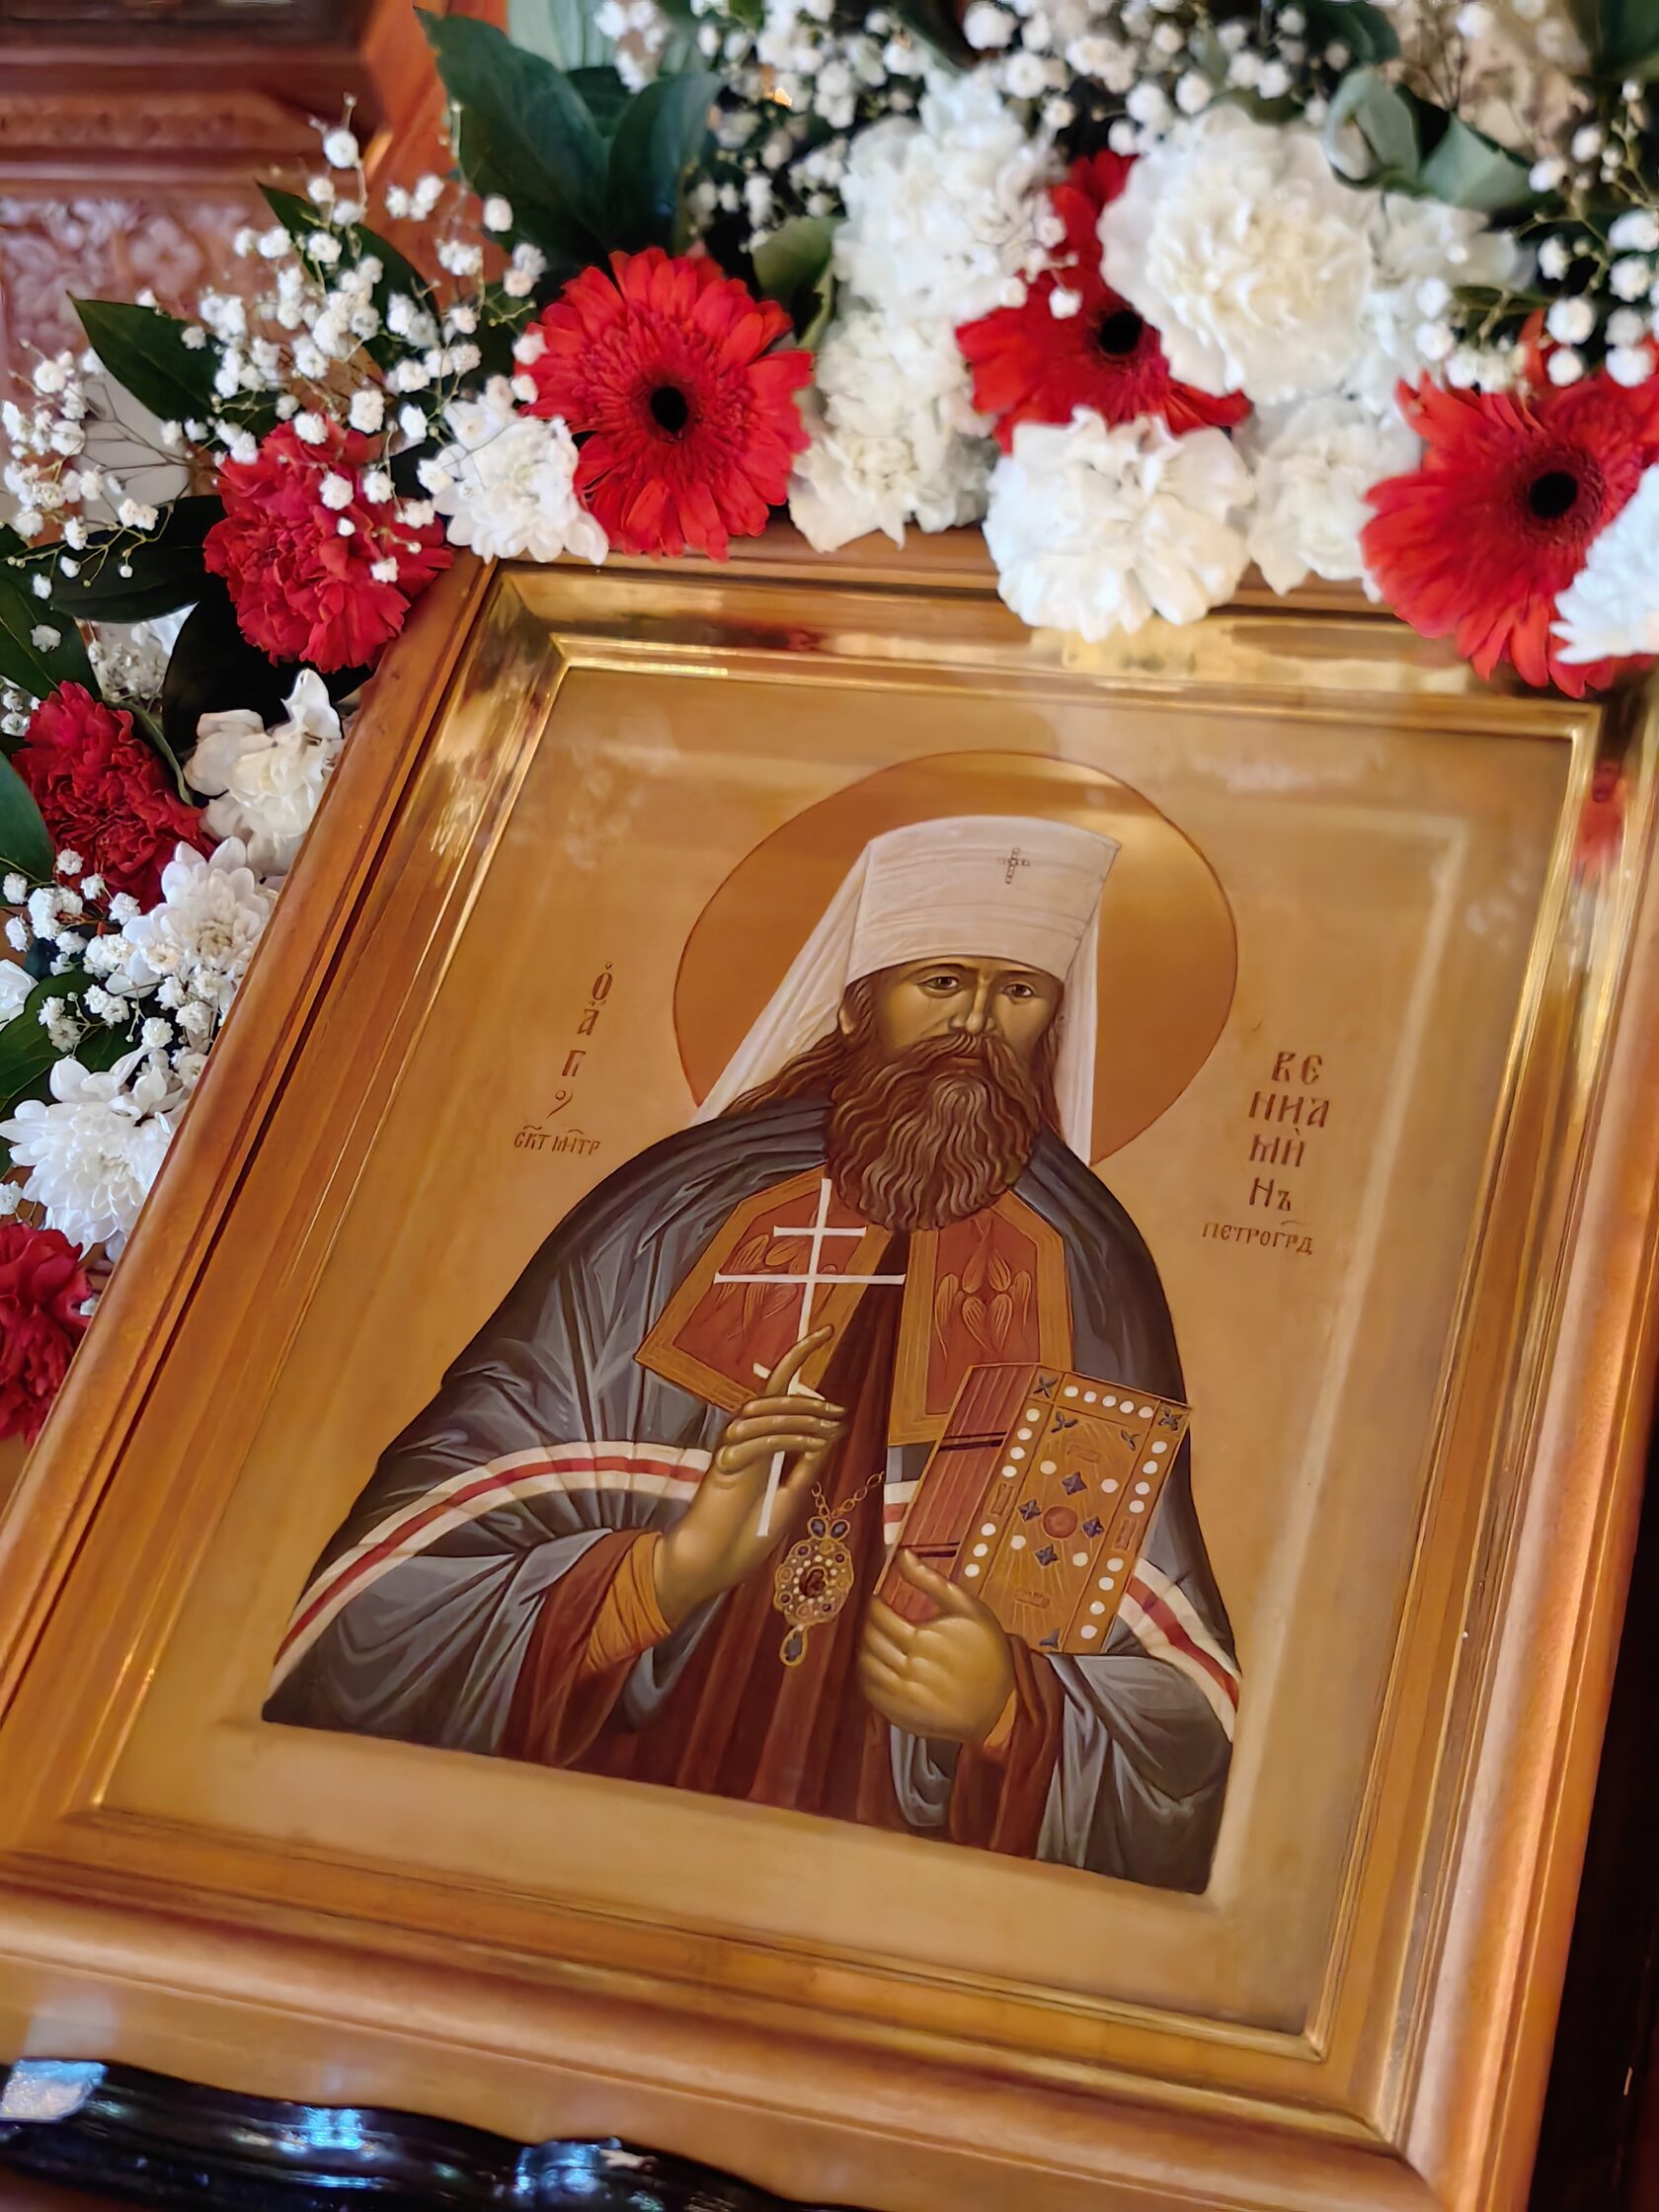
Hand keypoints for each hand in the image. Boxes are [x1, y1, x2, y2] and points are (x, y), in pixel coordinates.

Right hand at [653, 1326, 844, 1626]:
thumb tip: (832, 1433)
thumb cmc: (743, 1537)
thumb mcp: (789, 1497)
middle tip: (839, 1413)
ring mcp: (730, 1452)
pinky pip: (759, 1442)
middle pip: (772, 1396)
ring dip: (801, 1416)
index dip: (799, 1356)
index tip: (826, 1331)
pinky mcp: (723, 1467)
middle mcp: (741, 1440)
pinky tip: (811, 1444)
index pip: (777, 1389)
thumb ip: (806, 1466)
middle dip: (810, 1399)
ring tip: (831, 1428)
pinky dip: (788, 1437)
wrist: (709, 1567)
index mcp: (758, 1442)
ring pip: (764, 1413)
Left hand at [857, 1551, 1015, 1744]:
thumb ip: (930, 1580)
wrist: (1002, 1704)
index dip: (874, 1605)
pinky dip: (867, 1675)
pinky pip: (870, 1692)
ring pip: (865, 1666)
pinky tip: (880, 1665)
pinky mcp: (903, 1714)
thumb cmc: (988, 1652)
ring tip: (879, 1641)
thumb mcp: (968, 1608)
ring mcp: (904, 1695)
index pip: (879, 1617)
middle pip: (869, 1640)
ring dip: (866, 1649)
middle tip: (877, 1619)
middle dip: (869, 1625)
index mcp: (923, 1639)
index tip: (878, 1600)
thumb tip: (902, 1554)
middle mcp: (910, 1669)